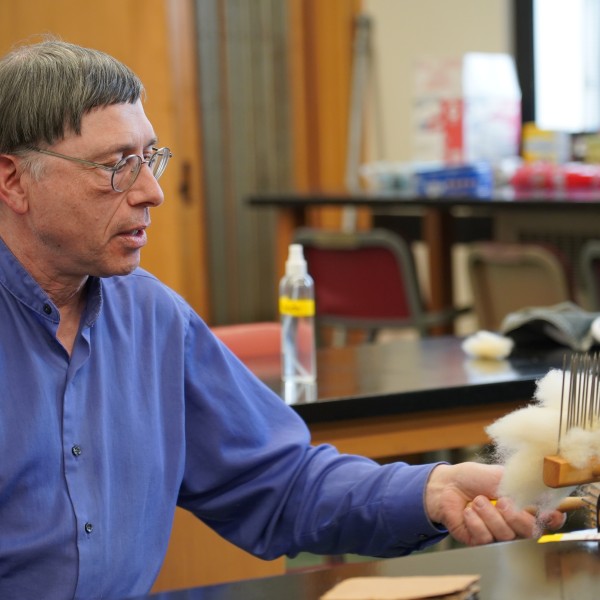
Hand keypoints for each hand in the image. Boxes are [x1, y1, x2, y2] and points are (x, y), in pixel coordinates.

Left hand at [424, 462, 565, 545]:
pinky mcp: (480, 542)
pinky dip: (475, 521)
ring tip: (477, 500)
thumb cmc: (476, 478)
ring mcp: (499, 534)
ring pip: (506, 535)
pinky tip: (468, 511)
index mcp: (525, 506)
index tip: (549, 514)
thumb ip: (524, 486)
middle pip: (530, 532)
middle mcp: (515, 524)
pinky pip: (485, 538)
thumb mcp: (502, 476)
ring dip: (489, 514)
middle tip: (501, 501)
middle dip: (515, 516)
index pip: (551, 519)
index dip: (553, 519)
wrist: (448, 484)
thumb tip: (547, 495)